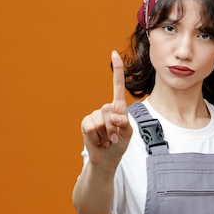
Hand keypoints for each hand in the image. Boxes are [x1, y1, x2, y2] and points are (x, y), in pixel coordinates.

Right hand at [80, 51, 132, 165]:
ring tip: (107, 139)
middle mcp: (105, 108)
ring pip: (102, 120)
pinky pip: (92, 127)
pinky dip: (98, 137)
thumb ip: (123, 123)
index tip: (114, 54)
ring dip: (107, 134)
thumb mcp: (127, 133)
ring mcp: (94, 115)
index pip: (117, 86)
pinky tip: (98, 141)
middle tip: (114, 137)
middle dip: (114, 126)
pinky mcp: (86, 123)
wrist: (106, 159)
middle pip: (110, 109)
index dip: (116, 70)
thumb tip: (113, 116)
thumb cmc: (118, 144)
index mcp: (118, 107)